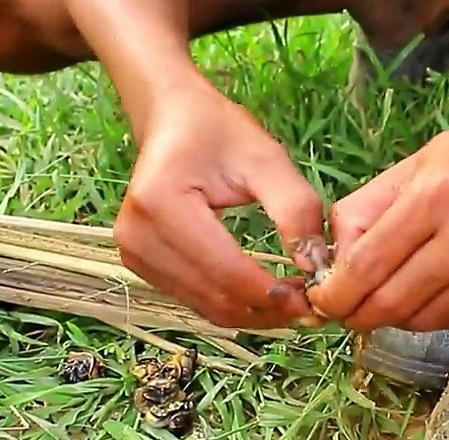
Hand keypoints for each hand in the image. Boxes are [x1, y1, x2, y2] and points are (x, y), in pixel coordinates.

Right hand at [114, 82, 325, 328]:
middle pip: (215, 297)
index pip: (226, 271)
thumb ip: (295, 210)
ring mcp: (133, 254)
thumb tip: (315, 266)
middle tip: (310, 306)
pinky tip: (263, 294)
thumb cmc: (218, 132)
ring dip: (253, 313)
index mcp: (162, 203)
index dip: (273, 294)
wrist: (170, 118)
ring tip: (292, 300)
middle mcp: (138, 236)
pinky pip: (195, 299)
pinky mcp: (139, 264)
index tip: (314, 299)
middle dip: (267, 310)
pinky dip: (233, 304)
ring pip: (206, 307)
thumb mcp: (266, 159)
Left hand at [306, 103, 448, 331]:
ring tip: (387, 298)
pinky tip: (428, 292)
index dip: (335, 294)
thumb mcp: (415, 164)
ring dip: (394, 317)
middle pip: (392, 303)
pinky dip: (432, 314)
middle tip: (346, 311)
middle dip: (358, 315)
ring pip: (424, 320)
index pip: (367, 266)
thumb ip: (366, 211)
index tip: (321, 301)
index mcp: (437, 196)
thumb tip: (330, 266)